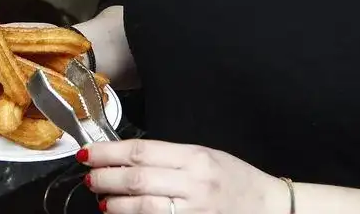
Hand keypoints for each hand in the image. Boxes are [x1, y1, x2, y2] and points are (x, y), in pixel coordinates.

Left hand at [80, 139, 290, 213]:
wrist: (271, 207)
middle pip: (138, 179)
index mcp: (195, 157)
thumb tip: (128, 158)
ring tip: (101, 199)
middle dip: (106, 178)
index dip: (109, 152)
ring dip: (115, 204)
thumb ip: (170, 157)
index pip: (142, 151)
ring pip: (144, 207)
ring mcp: (195, 210)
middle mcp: (195, 183)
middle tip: (89, 177)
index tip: (88, 153)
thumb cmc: (237, 179)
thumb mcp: (207, 156)